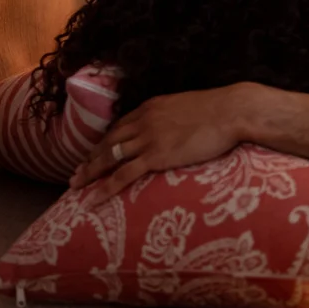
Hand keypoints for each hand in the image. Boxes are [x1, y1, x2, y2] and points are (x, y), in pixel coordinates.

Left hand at [70, 83, 266, 199]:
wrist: (232, 111)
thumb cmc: (222, 109)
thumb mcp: (191, 107)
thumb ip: (177, 117)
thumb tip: (180, 127)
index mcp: (151, 107)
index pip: (120, 127)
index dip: (105, 142)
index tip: (96, 154)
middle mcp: (143, 121)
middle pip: (108, 142)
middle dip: (90, 159)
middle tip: (76, 173)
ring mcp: (148, 139)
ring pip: (109, 158)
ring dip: (89, 172)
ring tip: (76, 186)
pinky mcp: (156, 156)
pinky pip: (122, 175)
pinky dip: (104, 188)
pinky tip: (92, 200)